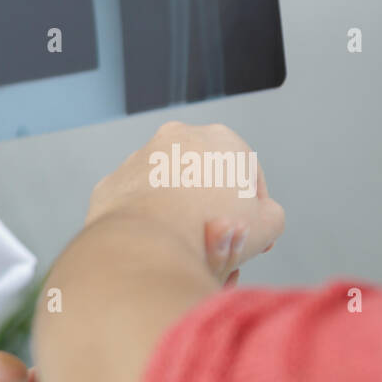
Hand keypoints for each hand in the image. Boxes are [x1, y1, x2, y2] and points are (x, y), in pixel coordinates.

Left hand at [86, 121, 284, 269]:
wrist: (150, 243)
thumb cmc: (211, 229)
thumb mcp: (268, 225)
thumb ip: (270, 215)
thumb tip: (262, 218)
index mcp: (220, 138)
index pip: (245, 173)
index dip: (250, 207)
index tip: (249, 232)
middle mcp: (176, 139)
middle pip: (202, 176)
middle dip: (210, 205)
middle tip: (216, 238)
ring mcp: (138, 159)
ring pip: (165, 188)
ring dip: (176, 210)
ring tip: (184, 242)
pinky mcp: (111, 184)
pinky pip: (133, 204)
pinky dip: (143, 220)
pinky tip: (154, 242)